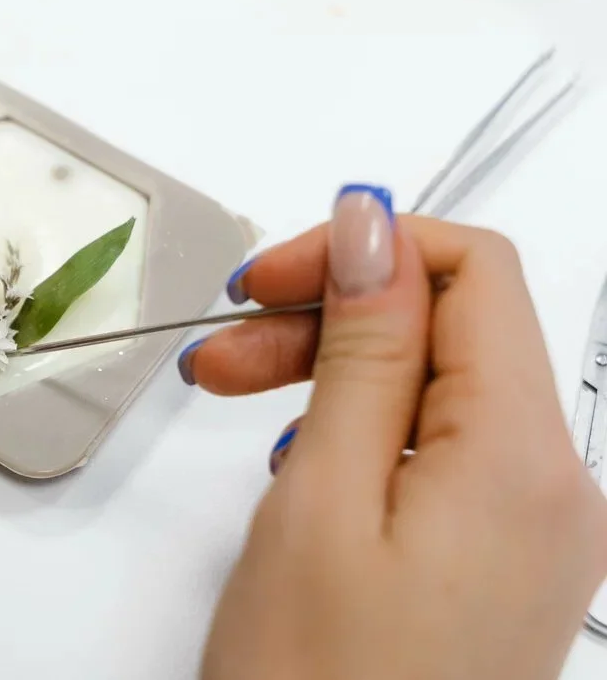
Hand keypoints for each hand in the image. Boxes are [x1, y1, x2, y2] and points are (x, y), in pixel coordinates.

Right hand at [184, 185, 606, 679]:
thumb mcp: (322, 493)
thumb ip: (362, 347)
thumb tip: (374, 226)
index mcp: (524, 460)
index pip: (476, 273)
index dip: (370, 250)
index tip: (277, 275)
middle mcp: (555, 489)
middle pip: (452, 330)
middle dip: (333, 315)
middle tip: (228, 344)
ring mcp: (534, 529)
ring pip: (438, 388)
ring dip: (335, 370)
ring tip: (237, 394)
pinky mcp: (500, 558)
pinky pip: (441, 450)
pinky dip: (363, 428)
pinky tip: (299, 457)